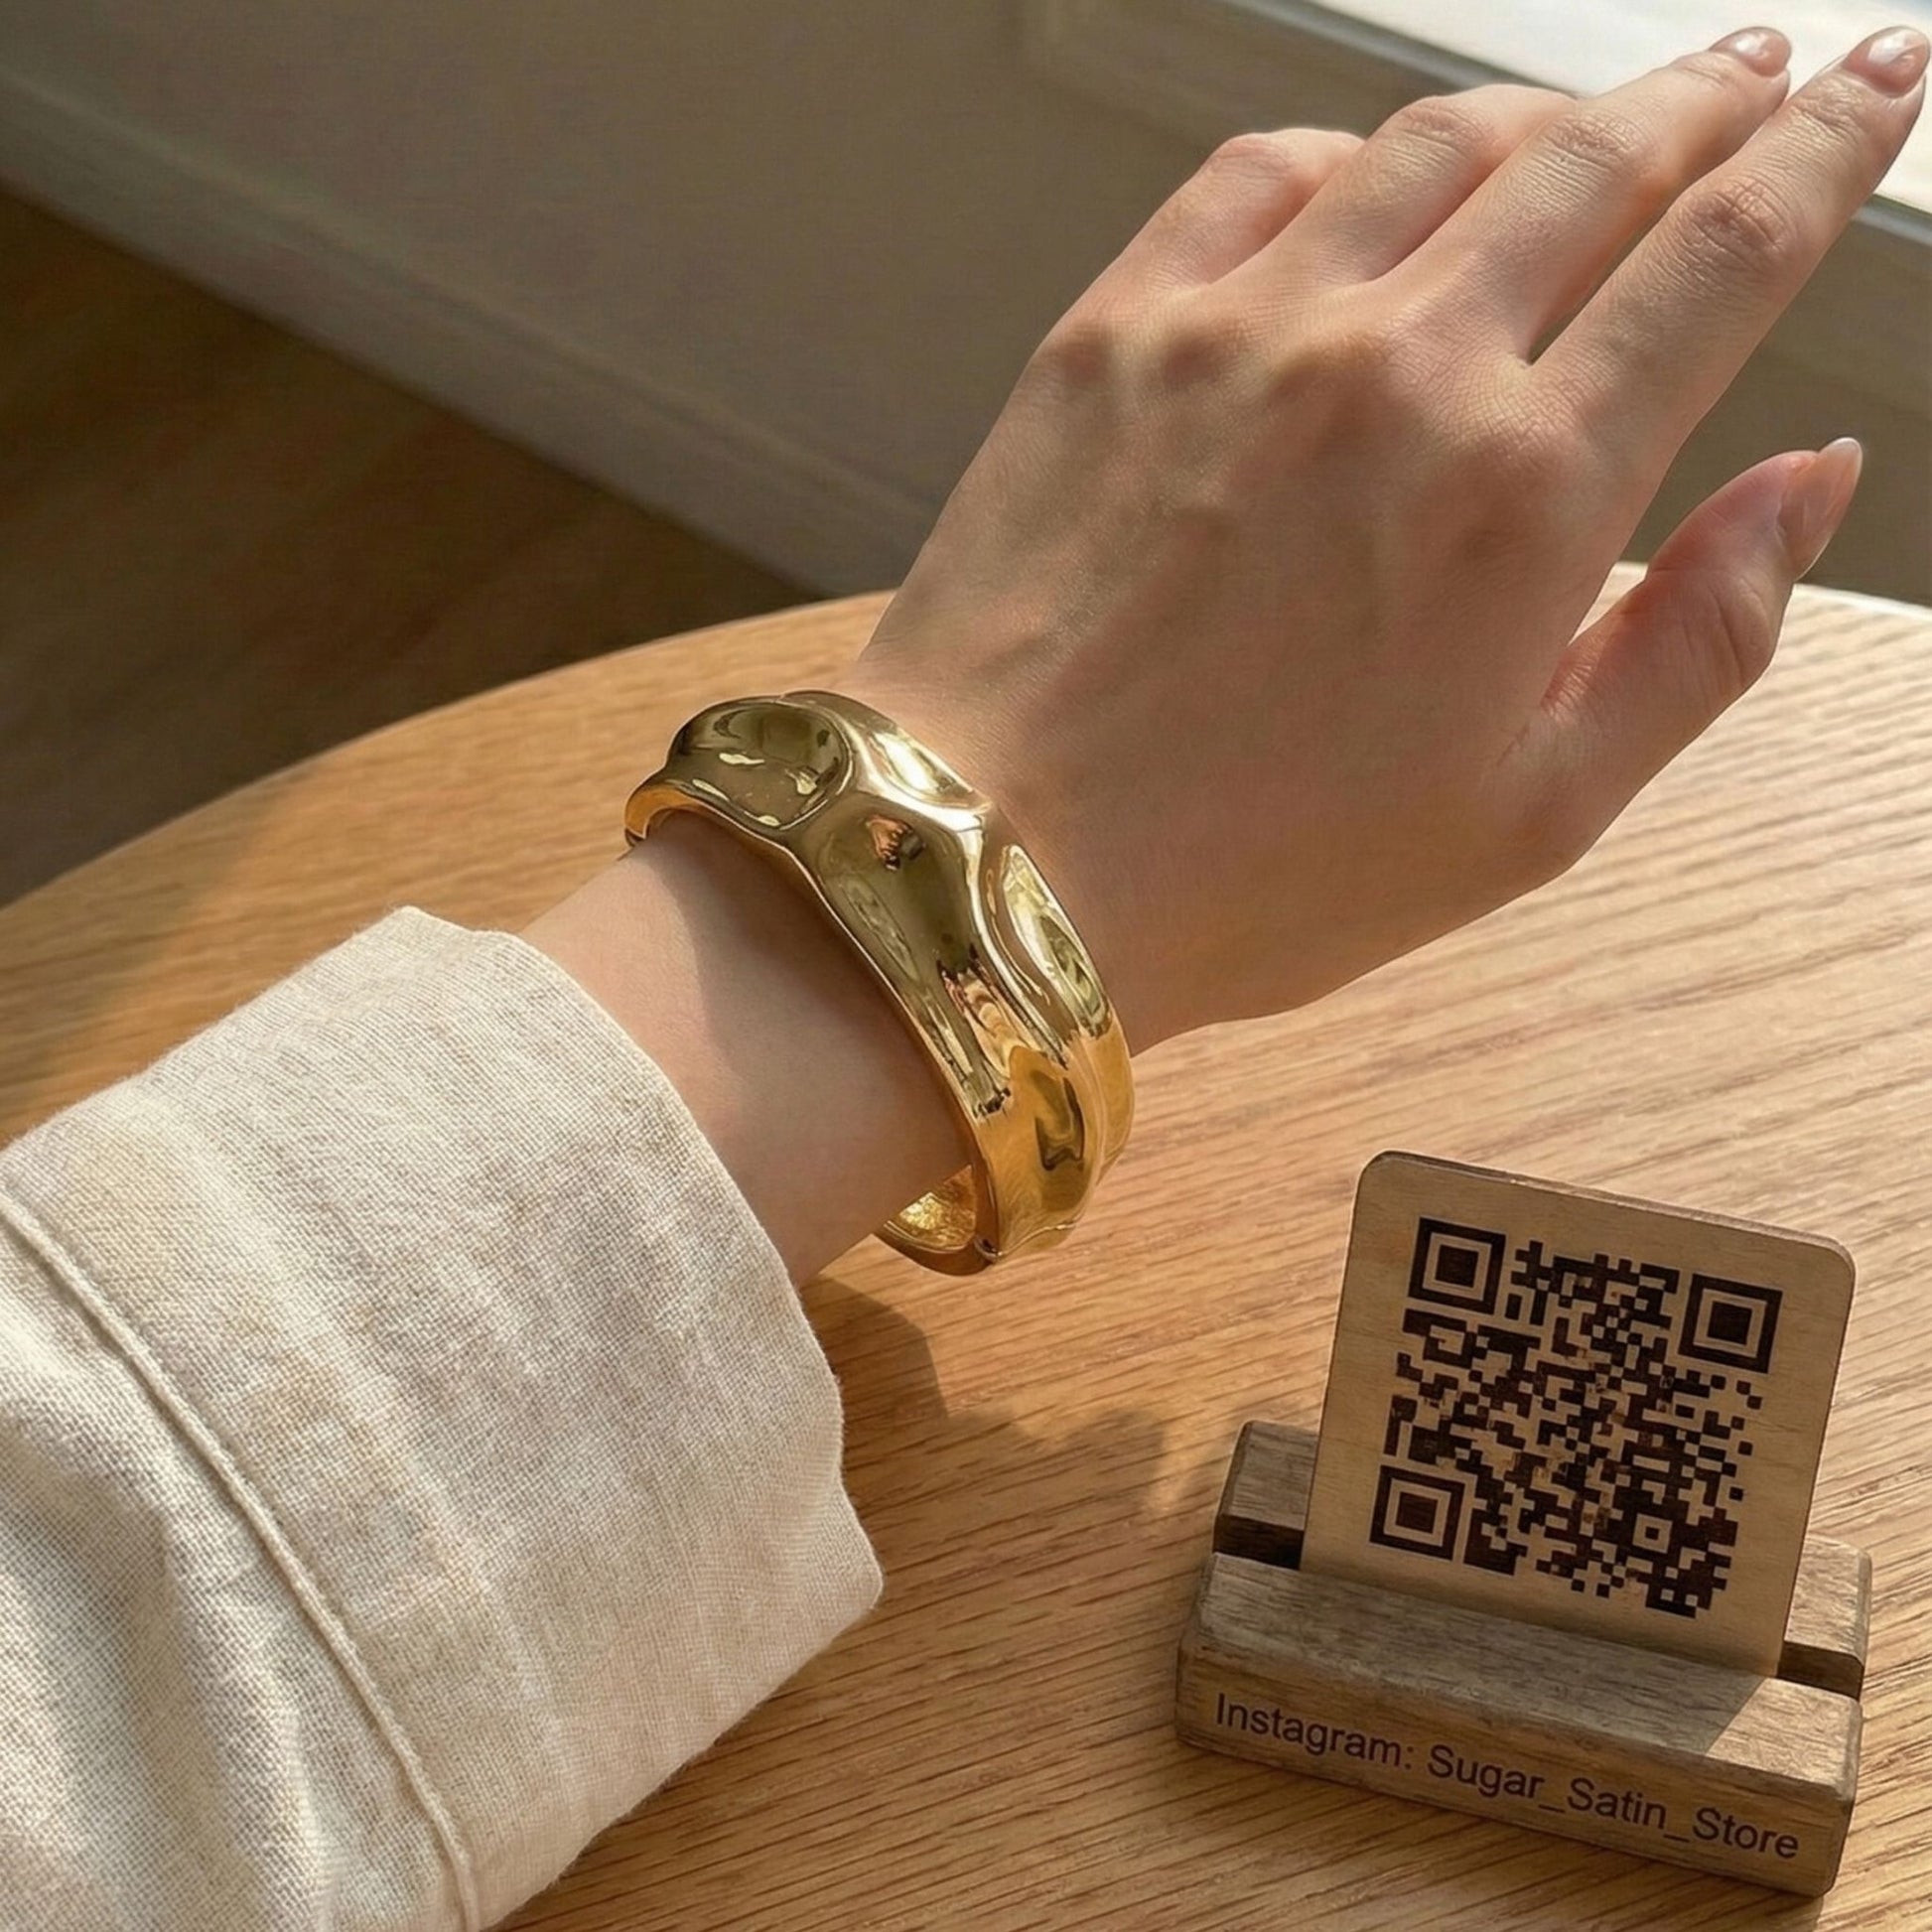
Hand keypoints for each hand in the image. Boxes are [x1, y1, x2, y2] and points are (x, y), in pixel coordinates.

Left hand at [842, 25, 1921, 1049]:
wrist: (993, 858)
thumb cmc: (1251, 871)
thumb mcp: (1531, 815)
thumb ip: (1699, 638)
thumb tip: (1810, 482)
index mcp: (1528, 492)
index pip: (1725, 252)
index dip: (1825, 149)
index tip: (1874, 86)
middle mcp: (1397, 369)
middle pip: (1599, 162)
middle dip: (1710, 101)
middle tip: (1763, 73)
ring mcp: (1245, 330)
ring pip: (1438, 142)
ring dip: (1545, 112)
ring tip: (1599, 119)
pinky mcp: (1118, 327)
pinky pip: (1263, 169)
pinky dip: (1351, 150)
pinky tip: (1378, 178)